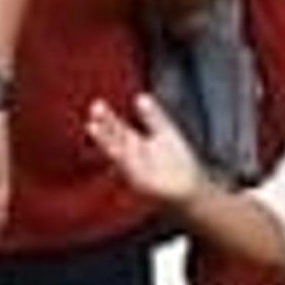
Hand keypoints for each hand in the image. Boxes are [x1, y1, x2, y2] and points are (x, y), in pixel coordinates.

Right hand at [83, 89, 208, 208]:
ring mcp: (134, 170)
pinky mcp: (142, 183)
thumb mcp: (164, 132)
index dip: (107, 118)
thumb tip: (141, 96)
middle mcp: (130, 157)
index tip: (97, 104)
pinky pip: (130, 170)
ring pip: (117, 152)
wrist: (191, 187)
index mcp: (134, 143)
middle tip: (94, 109)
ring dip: (105, 141)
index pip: (117, 128)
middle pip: (114, 138)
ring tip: (93, 126)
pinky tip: (116, 150)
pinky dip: (123, 160)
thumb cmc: (177, 161)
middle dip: (104, 125)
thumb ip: (153, 116)